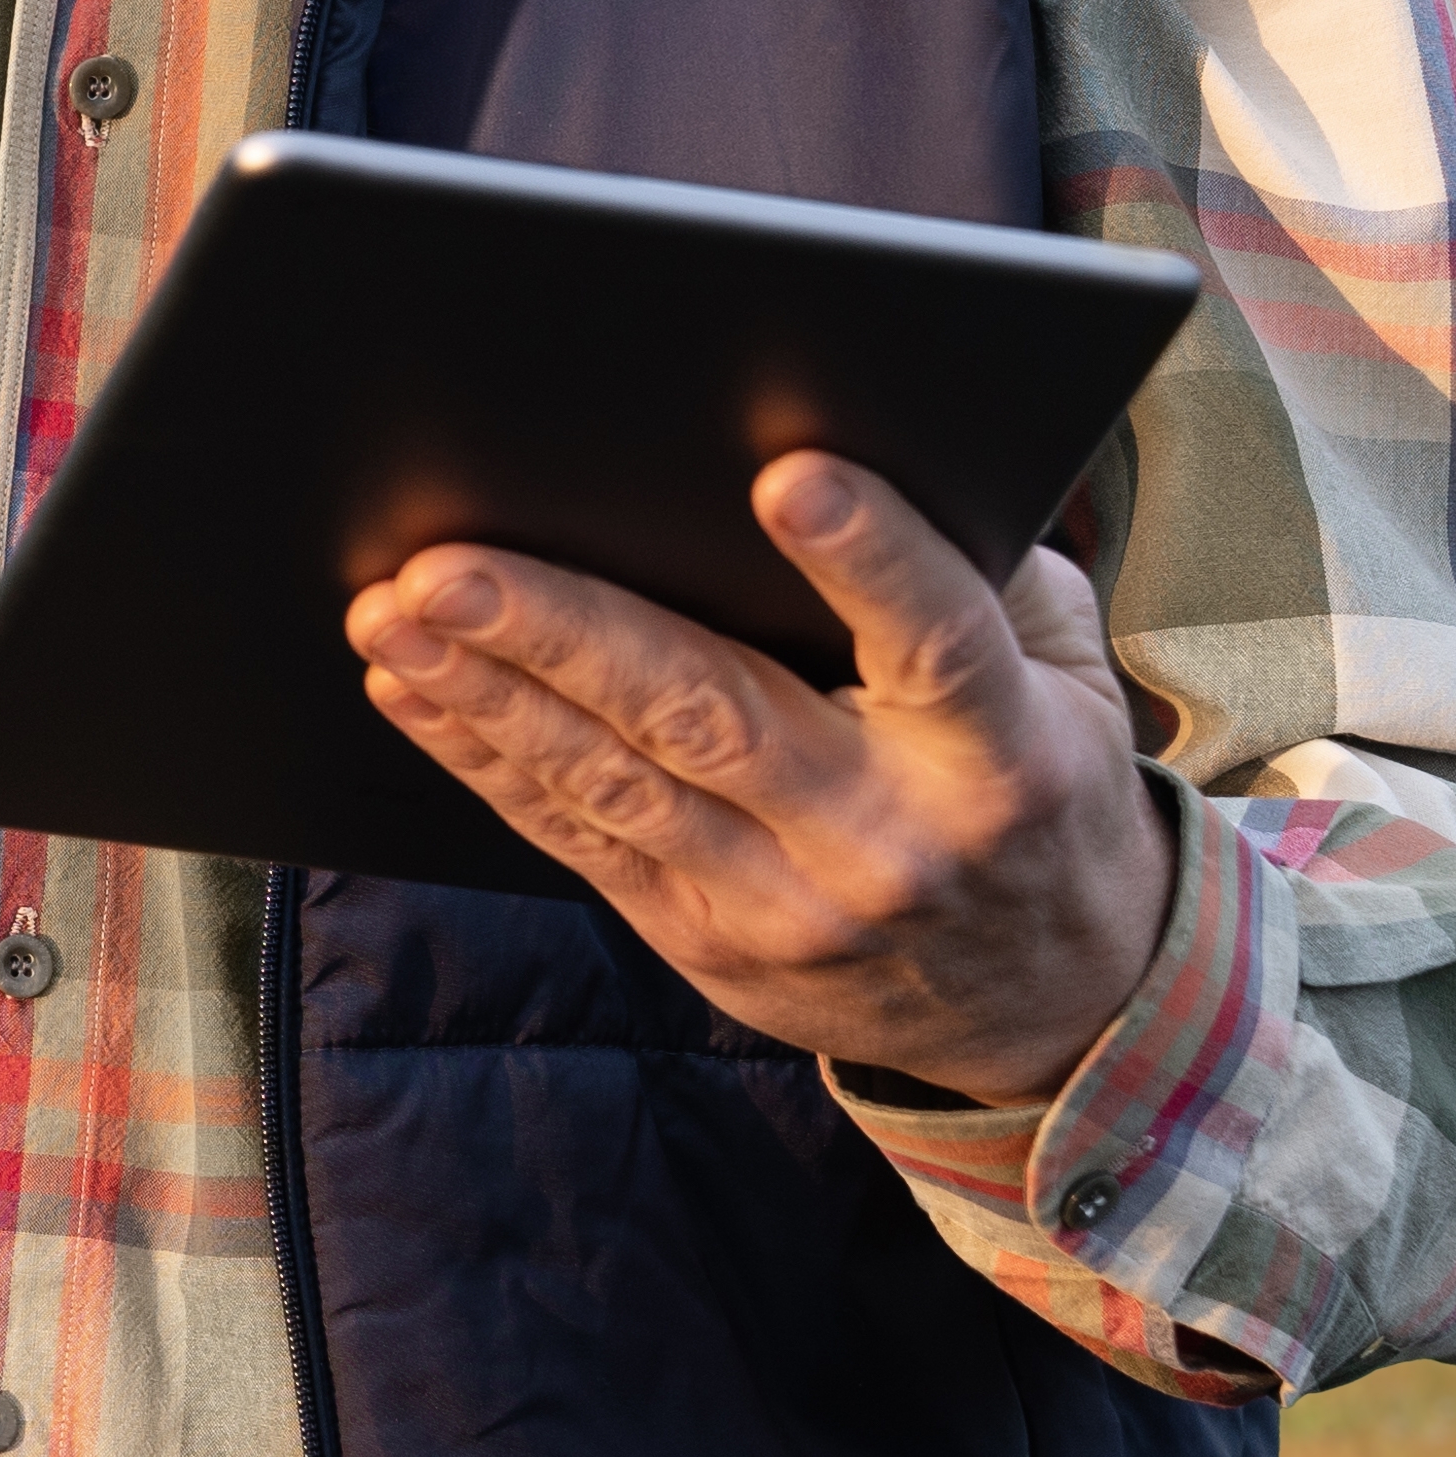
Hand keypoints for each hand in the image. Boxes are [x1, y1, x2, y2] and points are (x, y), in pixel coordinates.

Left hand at [341, 455, 1166, 1103]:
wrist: (1053, 1005)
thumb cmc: (1041, 789)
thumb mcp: (1063, 681)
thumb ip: (981, 577)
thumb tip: (860, 451)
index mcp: (1002, 756)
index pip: (936, 645)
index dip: (869, 563)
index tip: (788, 477)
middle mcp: (888, 838)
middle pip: (711, 715)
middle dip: (564, 632)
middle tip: (447, 562)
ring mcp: (789, 904)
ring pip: (616, 783)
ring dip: (488, 694)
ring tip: (392, 614)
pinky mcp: (710, 943)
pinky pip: (580, 838)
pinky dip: (490, 760)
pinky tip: (419, 688)